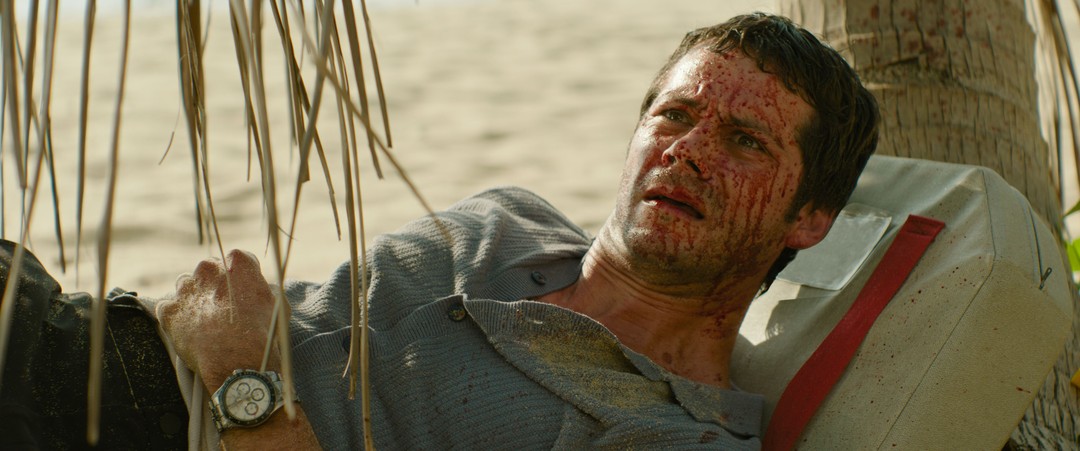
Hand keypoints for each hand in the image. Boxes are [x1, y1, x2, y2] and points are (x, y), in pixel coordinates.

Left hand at [157, 249, 282, 389]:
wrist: (238, 361)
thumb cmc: (262, 332)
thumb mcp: (278, 304)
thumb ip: (267, 287)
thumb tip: (264, 287)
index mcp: (237, 262)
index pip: (238, 260)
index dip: (242, 277)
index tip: (244, 292)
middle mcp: (208, 268)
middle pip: (209, 270)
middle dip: (215, 284)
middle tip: (225, 308)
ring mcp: (185, 289)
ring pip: (187, 286)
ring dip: (194, 298)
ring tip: (206, 320)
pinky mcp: (169, 310)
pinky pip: (169, 308)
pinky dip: (177, 317)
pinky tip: (191, 330)